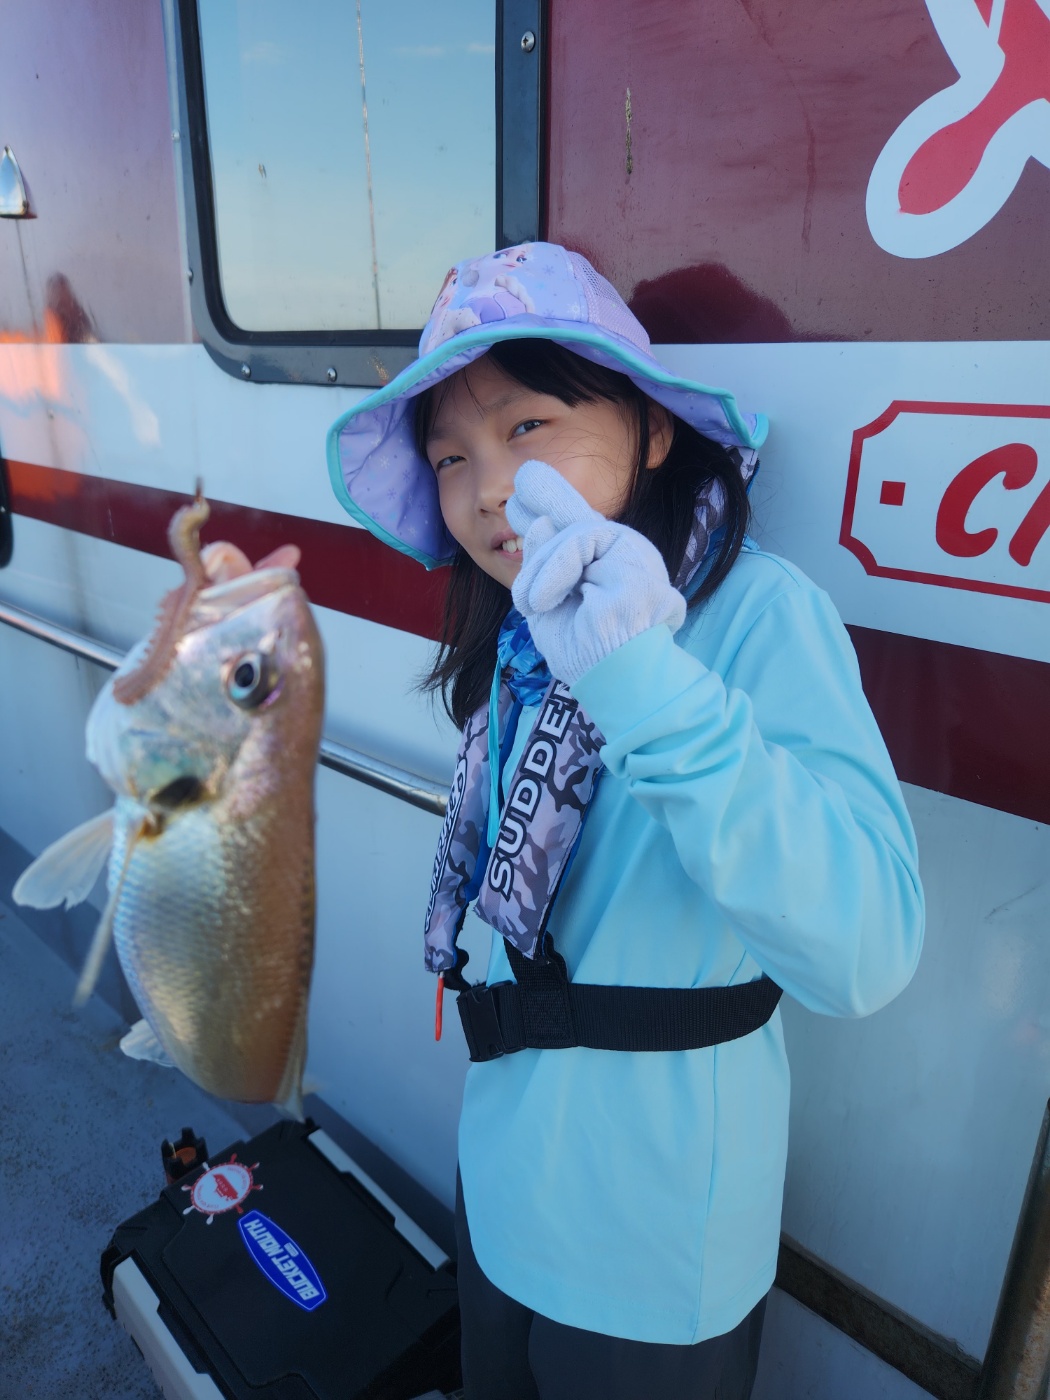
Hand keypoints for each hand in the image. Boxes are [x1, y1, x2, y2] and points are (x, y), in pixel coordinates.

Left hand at [506, 460, 685, 685]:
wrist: (611, 676)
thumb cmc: (582, 653)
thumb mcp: (547, 606)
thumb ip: (543, 566)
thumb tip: (541, 523)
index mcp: (597, 571)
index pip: (573, 534)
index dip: (551, 507)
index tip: (522, 499)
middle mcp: (615, 557)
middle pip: (580, 518)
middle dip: (550, 495)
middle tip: (524, 480)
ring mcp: (628, 553)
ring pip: (571, 532)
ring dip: (542, 568)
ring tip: (533, 604)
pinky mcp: (634, 554)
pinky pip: (582, 540)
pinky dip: (556, 568)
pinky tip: (545, 599)